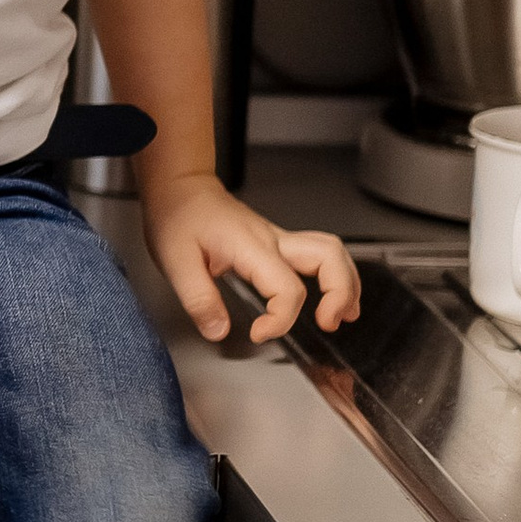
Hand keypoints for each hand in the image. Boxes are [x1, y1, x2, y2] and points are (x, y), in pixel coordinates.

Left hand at [139, 172, 361, 345]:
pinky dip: (335, 276)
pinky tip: (333, 297)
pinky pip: (319, 255)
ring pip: (331, 252)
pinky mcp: (277, 243)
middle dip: (339, 293)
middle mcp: (272, 240)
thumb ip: (198, 299)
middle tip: (328, 324)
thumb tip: (218, 331)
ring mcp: (278, 239)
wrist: (180, 187)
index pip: (286, 288)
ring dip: (345, 284)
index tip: (258, 334)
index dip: (280, 319)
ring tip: (342, 316)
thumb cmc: (178, 217)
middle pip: (328, 258)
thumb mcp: (175, 261)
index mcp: (250, 246)